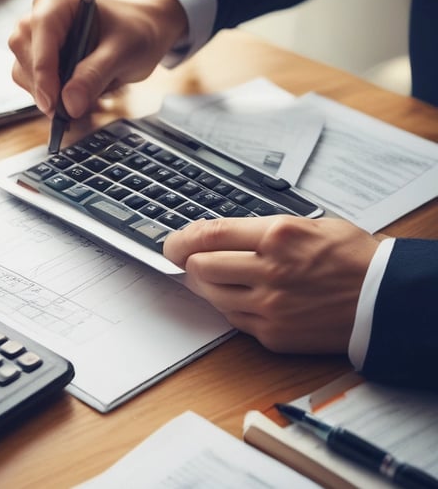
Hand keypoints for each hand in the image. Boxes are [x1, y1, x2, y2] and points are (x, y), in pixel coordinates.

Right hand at [8, 0, 188, 118]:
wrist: (145, 28)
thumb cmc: (136, 28)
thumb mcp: (123, 51)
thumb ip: (95, 75)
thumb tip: (70, 104)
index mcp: (57, 1)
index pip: (39, 36)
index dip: (44, 73)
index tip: (53, 103)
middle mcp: (40, 15)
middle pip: (25, 56)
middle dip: (44, 87)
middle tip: (68, 111)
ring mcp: (36, 37)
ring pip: (23, 72)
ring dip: (46, 94)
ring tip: (78, 104)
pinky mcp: (39, 56)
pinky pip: (32, 81)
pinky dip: (49, 96)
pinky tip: (73, 99)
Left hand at [163, 216, 381, 353]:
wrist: (386, 300)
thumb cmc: (352, 257)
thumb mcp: (309, 225)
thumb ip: (261, 229)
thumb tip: (217, 235)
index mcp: (277, 236)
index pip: (208, 235)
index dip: (180, 239)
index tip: (171, 242)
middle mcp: (269, 271)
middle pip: (200, 267)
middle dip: (189, 262)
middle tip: (190, 260)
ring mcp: (269, 307)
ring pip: (211, 295)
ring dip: (205, 285)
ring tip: (215, 278)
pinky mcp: (273, 334)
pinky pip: (232, 318)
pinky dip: (229, 306)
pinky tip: (241, 297)